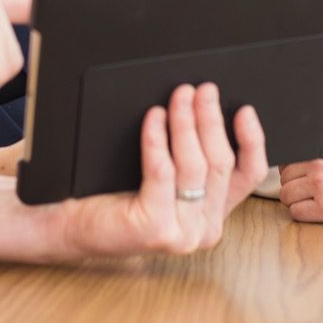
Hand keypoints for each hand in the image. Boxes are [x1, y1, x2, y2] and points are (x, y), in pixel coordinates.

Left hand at [58, 83, 266, 256]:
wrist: (70, 224)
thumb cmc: (114, 193)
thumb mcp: (165, 178)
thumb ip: (190, 156)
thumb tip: (206, 106)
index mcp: (213, 214)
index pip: (248, 175)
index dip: (251, 139)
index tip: (244, 108)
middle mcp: (204, 229)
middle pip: (220, 162)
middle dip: (211, 119)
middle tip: (203, 89)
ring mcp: (182, 232)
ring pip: (194, 165)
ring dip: (187, 123)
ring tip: (179, 96)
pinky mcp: (155, 228)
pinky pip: (162, 171)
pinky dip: (158, 139)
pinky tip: (153, 116)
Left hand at [278, 141, 322, 224]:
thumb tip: (307, 156)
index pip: (288, 158)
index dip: (294, 169)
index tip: (302, 176)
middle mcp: (319, 166)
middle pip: (284, 178)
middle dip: (295, 185)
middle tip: (312, 191)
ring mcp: (322, 188)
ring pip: (287, 197)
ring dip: (298, 201)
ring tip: (317, 202)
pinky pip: (297, 214)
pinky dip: (304, 215)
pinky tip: (321, 212)